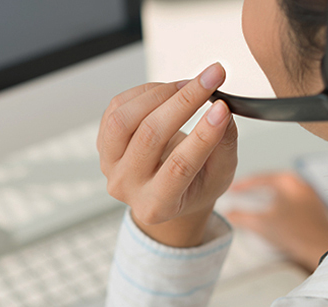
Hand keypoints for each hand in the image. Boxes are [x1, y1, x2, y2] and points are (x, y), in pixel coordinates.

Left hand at [98, 63, 237, 246]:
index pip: (179, 167)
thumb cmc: (194, 186)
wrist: (166, 193)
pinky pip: (117, 107)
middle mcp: (127, 187)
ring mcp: (110, 165)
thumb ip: (224, 146)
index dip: (202, 135)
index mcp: (157, 205)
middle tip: (212, 78)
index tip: (222, 108)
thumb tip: (223, 110)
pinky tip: (168, 92)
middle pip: (149, 137)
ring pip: (125, 119)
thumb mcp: (219, 175)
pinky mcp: (103, 142)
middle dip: (184, 102)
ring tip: (188, 85)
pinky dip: (146, 92)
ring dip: (160, 93)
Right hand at [226, 172, 327, 271]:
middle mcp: (301, 184)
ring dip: (266, 197)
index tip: (230, 189)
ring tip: (253, 204)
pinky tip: (272, 215)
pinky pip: (290, 201)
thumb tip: (227, 214)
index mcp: (288, 181)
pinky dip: (278, 205)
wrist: (322, 249)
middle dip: (254, 189)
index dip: (242, 185)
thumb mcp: (261, 223)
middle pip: (271, 183)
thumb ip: (241, 217)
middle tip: (240, 194)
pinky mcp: (314, 209)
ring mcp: (310, 196)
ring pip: (281, 192)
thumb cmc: (296, 233)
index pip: (259, 178)